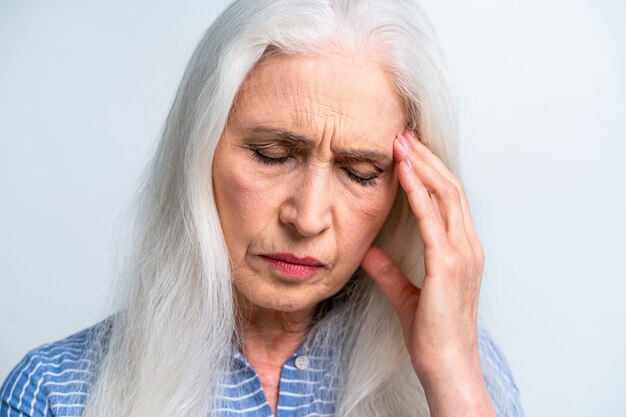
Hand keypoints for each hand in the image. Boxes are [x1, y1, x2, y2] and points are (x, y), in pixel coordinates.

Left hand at [360, 130, 494, 415]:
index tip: (408, 151)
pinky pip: (432, 217)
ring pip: (445, 194)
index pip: (448, 199)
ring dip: (422, 164)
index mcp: (462, 251)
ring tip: (401, 141)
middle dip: (426, 157)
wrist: (446, 364)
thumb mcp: (406, 295)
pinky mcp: (447, 264)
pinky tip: (402, 170)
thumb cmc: (432, 334)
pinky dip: (417, 189)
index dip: (429, 171)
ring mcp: (462, 253)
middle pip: (449, 187)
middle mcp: (468, 245)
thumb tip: (368, 252)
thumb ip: (389, 271)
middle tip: (402, 134)